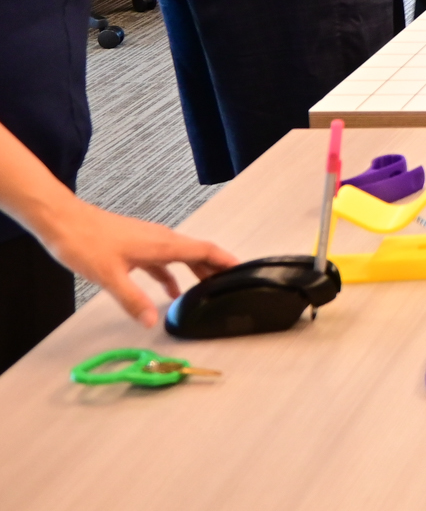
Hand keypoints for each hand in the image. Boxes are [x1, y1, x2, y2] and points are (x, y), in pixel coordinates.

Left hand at [38, 199, 236, 328]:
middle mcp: (161, 239)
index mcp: (162, 244)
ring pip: (181, 256)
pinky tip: (169, 289)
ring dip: (195, 271)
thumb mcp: (109, 277)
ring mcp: (148, 240)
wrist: (63, 221)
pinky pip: (163, 259)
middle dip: (215, 268)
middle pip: (198, 253)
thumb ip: (133, 300)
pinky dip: (172, 273)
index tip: (244, 269)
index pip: (205, 250)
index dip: (226, 260)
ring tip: (205, 290)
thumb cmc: (86, 242)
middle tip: (230, 285)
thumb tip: (150, 322)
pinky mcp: (136, 244)